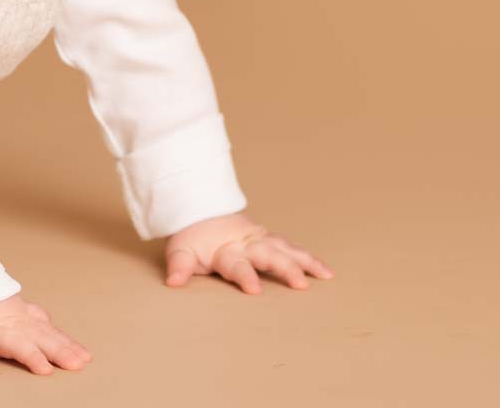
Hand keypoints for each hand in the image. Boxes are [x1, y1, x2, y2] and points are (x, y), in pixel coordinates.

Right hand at [0, 294, 91, 375]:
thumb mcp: (12, 309)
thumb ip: (31, 317)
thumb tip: (50, 322)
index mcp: (22, 320)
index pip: (49, 333)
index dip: (67, 345)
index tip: (85, 358)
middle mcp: (11, 325)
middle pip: (38, 338)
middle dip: (58, 351)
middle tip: (76, 364)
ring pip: (12, 342)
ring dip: (29, 355)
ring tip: (44, 369)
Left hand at [162, 212, 334, 292]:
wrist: (200, 209)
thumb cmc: (193, 237)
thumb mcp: (180, 251)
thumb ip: (179, 266)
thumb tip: (173, 282)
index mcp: (225, 250)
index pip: (236, 265)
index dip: (244, 276)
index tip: (254, 290)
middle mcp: (246, 244)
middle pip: (268, 255)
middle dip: (285, 268)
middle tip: (300, 283)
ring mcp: (260, 240)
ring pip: (285, 249)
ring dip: (305, 262)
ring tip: (325, 275)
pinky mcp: (269, 239)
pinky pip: (291, 248)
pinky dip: (308, 258)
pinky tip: (324, 270)